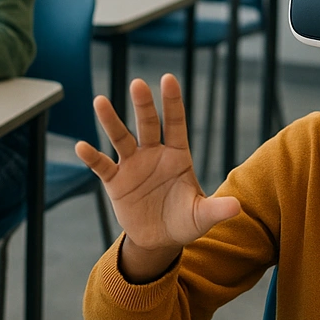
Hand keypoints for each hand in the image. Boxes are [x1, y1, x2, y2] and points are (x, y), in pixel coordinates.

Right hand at [74, 75, 240, 277]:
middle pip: (148, 124)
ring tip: (100, 101)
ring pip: (121, 138)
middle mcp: (154, 154)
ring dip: (111, 120)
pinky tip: (81, 147)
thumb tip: (237, 207)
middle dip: (143, 104)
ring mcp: (133, 165)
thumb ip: (217, 209)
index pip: (176, 124)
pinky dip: (91, 157)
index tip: (168, 79)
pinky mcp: (115, 182)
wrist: (159, 240)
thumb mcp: (202, 216)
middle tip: (138, 84)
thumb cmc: (184, 222)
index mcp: (178, 156)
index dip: (173, 102)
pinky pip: (102, 166)